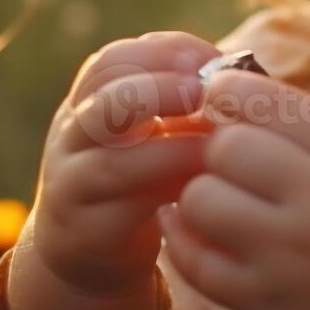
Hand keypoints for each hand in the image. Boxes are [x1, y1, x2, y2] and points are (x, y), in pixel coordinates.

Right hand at [27, 31, 221, 296]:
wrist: (86, 254)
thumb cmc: (135, 181)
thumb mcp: (149, 134)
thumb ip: (178, 103)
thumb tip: (238, 73)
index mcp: (87, 102)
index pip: (112, 60)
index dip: (162, 54)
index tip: (209, 62)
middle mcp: (72, 138)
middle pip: (105, 102)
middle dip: (160, 91)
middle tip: (205, 94)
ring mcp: (73, 185)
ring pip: (112, 161)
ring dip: (171, 150)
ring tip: (212, 146)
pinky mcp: (88, 231)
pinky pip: (126, 209)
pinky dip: (168, 193)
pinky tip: (202, 187)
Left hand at [157, 68, 309, 309]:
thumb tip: (232, 99)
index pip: (266, 101)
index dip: (228, 89)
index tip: (219, 95)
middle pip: (226, 149)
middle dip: (216, 148)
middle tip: (225, 161)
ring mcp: (289, 256)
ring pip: (202, 201)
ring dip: (202, 195)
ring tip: (217, 200)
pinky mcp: (269, 304)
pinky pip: (198, 265)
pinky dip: (183, 241)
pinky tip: (189, 229)